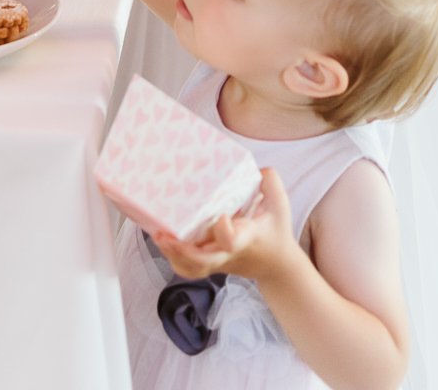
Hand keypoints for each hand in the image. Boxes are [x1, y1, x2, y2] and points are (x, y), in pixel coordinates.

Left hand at [154, 168, 295, 284]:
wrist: (276, 267)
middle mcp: (228, 253)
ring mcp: (218, 262)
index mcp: (246, 237)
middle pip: (204, 261)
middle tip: (164, 234)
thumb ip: (270, 182)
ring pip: (192, 268)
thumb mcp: (280, 204)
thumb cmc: (276, 231)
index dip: (224, 232)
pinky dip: (174, 259)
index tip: (221, 218)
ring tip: (157, 235)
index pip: (232, 241)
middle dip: (182, 251)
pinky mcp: (210, 264)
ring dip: (172, 255)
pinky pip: (189, 268)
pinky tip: (163, 242)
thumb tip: (256, 168)